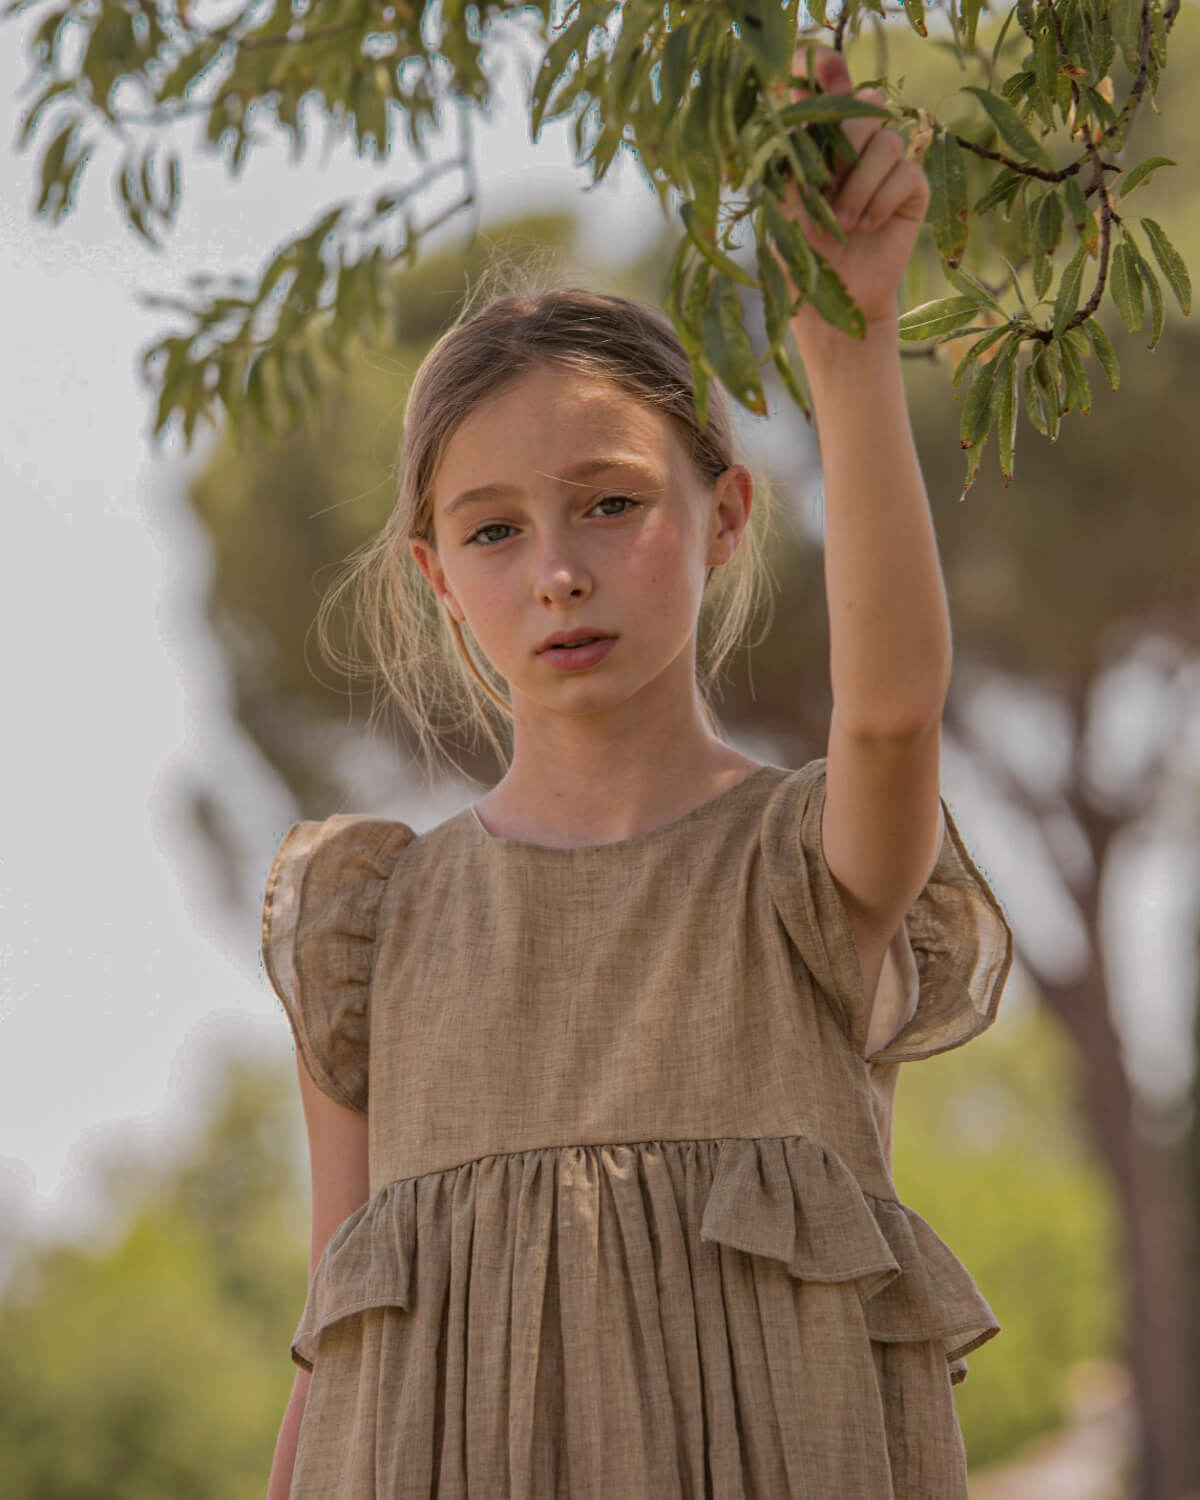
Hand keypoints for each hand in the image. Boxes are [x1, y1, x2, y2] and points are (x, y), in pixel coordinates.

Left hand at [773, 45, 929, 359]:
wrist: (831, 305)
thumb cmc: (800, 257)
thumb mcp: (784, 202)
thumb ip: (793, 153)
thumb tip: (801, 103)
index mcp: (817, 141)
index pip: (823, 85)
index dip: (822, 67)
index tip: (817, 65)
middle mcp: (854, 146)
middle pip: (862, 106)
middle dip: (842, 147)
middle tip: (825, 190)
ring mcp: (886, 165)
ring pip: (885, 140)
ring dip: (858, 185)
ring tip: (844, 224)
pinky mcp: (912, 190)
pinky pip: (905, 171)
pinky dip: (881, 200)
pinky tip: (867, 226)